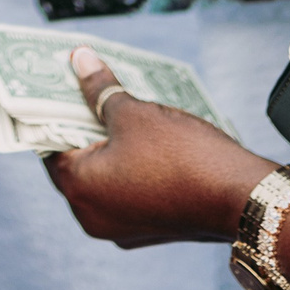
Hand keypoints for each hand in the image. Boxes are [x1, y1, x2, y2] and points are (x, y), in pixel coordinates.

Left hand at [44, 48, 262, 248]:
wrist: (241, 199)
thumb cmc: (182, 155)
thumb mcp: (135, 112)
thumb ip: (99, 88)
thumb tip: (78, 60)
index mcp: (79, 190)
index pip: (49, 144)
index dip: (52, 111)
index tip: (58, 84)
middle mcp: (92, 217)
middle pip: (74, 162)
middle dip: (81, 124)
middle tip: (87, 86)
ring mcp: (121, 228)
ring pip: (101, 178)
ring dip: (106, 144)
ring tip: (117, 104)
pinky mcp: (148, 229)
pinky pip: (125, 191)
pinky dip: (127, 165)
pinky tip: (142, 135)